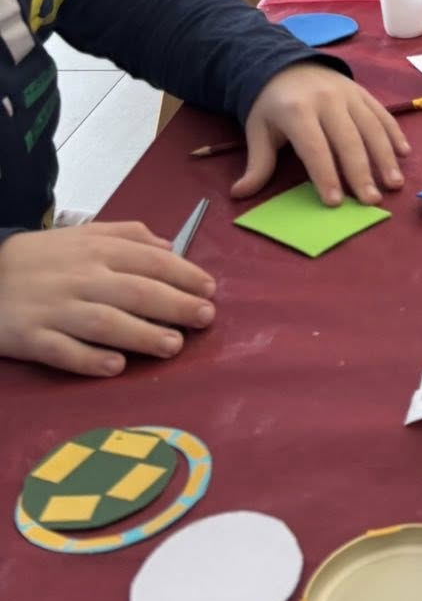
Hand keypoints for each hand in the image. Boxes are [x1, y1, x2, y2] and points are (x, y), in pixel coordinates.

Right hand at [0, 222, 215, 376]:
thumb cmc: (44, 257)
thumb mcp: (86, 234)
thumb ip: (130, 235)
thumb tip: (171, 248)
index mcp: (98, 250)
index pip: (151, 262)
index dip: (184, 276)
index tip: (210, 290)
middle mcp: (81, 278)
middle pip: (135, 292)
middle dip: (175, 305)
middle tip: (205, 319)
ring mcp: (56, 309)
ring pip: (105, 323)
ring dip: (142, 335)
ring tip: (173, 346)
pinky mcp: (32, 338)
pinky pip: (64, 351)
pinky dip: (90, 360)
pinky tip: (117, 366)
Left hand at [234, 66, 407, 207]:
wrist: (287, 64)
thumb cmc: (272, 105)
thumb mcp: (258, 131)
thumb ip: (257, 164)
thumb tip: (239, 194)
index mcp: (297, 110)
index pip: (314, 147)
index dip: (325, 175)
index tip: (335, 202)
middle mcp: (327, 100)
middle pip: (347, 140)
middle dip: (361, 172)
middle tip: (371, 201)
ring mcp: (348, 94)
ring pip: (371, 127)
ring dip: (385, 156)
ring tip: (394, 183)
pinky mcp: (362, 92)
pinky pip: (382, 113)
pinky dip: (394, 133)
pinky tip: (404, 153)